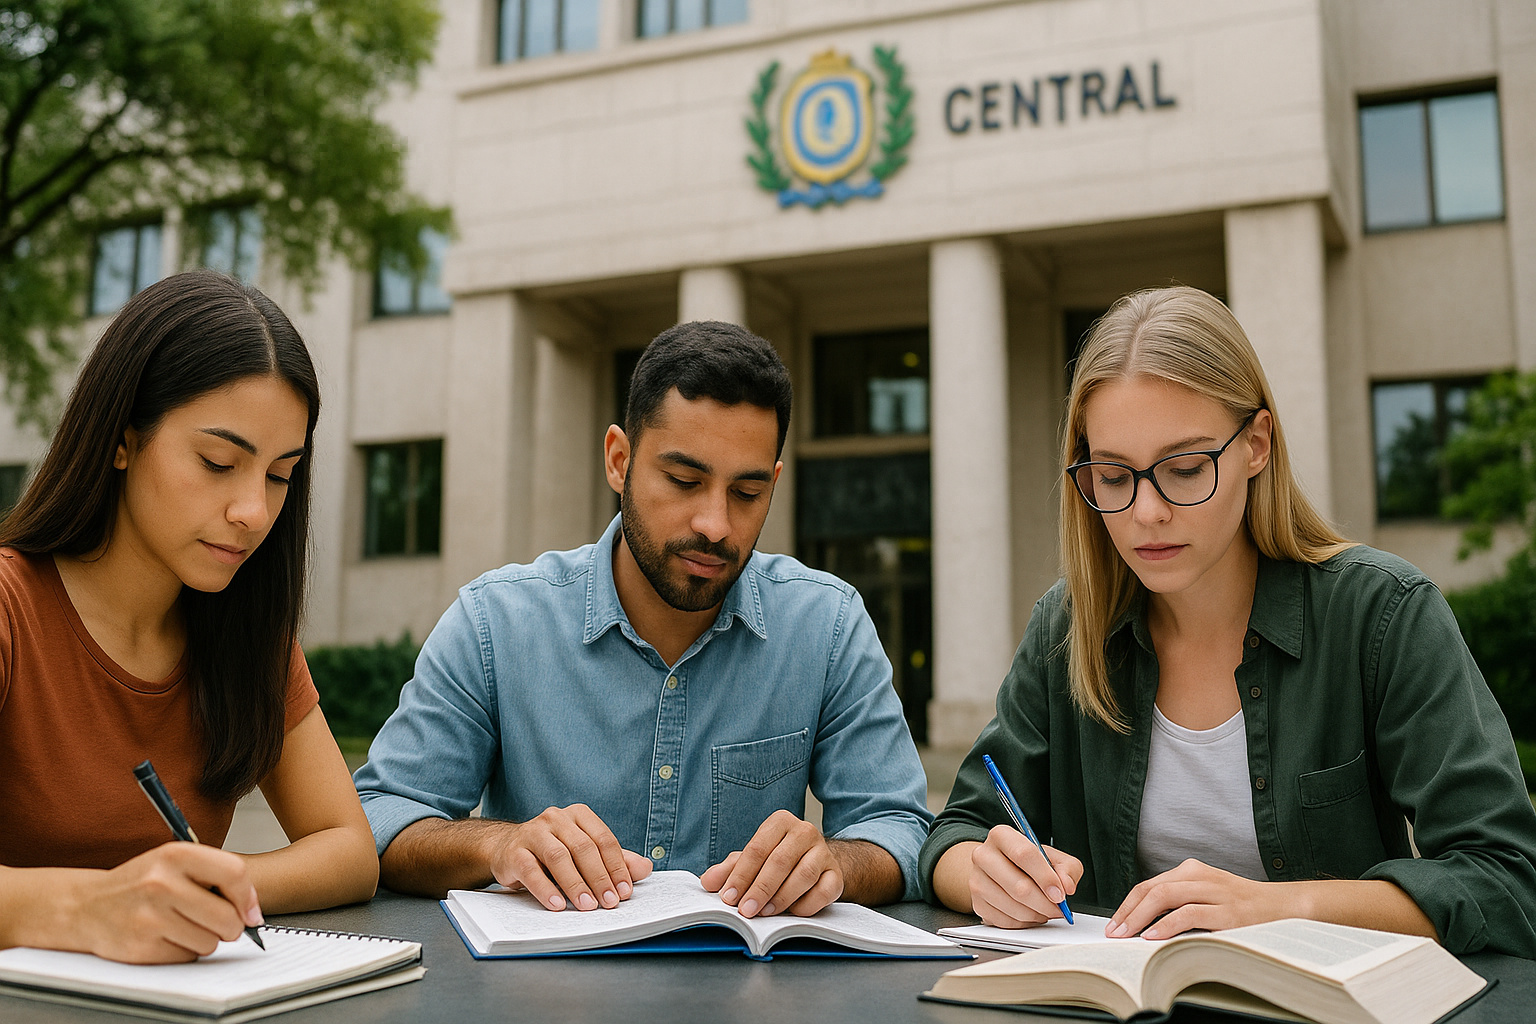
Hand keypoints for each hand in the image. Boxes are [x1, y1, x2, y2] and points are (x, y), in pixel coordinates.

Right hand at [68, 843, 261, 963]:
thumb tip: (252, 911)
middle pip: (227, 917)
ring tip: (182, 924)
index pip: (234, 873)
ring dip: (203, 939)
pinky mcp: (141, 946)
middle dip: (230, 926)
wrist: (86, 906)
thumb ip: (215, 875)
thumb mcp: (174, 862)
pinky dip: (182, 951)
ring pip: (210, 942)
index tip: (251, 911)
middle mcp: (162, 883)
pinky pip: (187, 957)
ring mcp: (150, 916)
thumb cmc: (139, 883)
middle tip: (217, 922)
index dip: (249, 897)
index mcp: (175, 855)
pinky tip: (165, 936)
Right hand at [486, 804, 652, 911]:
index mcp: (578, 815)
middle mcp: (556, 818)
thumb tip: (645, 868)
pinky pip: (531, 870)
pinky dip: (546, 889)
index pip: (604, 840)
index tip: (625, 891)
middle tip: (610, 902)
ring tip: (588, 905)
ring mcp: (533, 832)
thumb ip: (614, 860)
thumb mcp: (585, 853)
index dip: (617, 867)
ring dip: (576, 884)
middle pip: (584, 848)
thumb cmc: (552, 852)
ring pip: (559, 857)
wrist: (505, 848)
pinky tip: (558, 904)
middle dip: (600, 878)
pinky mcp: (514, 851)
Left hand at [700, 809, 841, 917]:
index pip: (757, 849)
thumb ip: (730, 869)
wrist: (816, 863)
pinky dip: (807, 905)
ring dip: (781, 898)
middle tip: (745, 910)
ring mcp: (824, 853)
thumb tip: (708, 881)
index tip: (728, 897)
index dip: (741, 875)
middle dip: (759, 889)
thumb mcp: (752, 859)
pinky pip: (824, 891)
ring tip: (764, 913)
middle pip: (779, 861)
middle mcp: (805, 832)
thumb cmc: (779, 859)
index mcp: (780, 822)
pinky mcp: (836, 874)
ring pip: (803, 875)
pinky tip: (792, 913)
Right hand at [969, 824, 1081, 927]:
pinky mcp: (976, 903)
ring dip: (1036, 914)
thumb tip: (1067, 886)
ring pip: (1013, 907)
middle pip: (1018, 886)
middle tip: (1058, 908)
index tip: (1060, 894)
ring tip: (1044, 910)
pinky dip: (1023, 922)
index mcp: (1001, 836)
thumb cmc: (1026, 862)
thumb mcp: (1052, 856)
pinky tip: (1030, 913)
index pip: (1024, 854)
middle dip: (1044, 903)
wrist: (996, 868)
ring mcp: (976, 880)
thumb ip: (1067, 868)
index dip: (1045, 877)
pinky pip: (1005, 921)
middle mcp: (983, 855)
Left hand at [1107, 859, 1291, 938]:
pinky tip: (1153, 935)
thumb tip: (1142, 923)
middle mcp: (1199, 876)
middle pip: (1151, 889)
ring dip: (1140, 917)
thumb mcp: (1205, 896)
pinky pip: (1189, 914)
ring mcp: (1214, 892)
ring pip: (1165, 897)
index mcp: (1191, 871)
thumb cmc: (1240, 906)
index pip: (1148, 886)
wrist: (1284, 907)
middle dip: (1128, 912)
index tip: (1113, 924)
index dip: (1127, 905)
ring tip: (1126, 934)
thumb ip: (1178, 903)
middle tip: (1113, 932)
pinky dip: (1167, 924)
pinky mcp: (1227, 912)